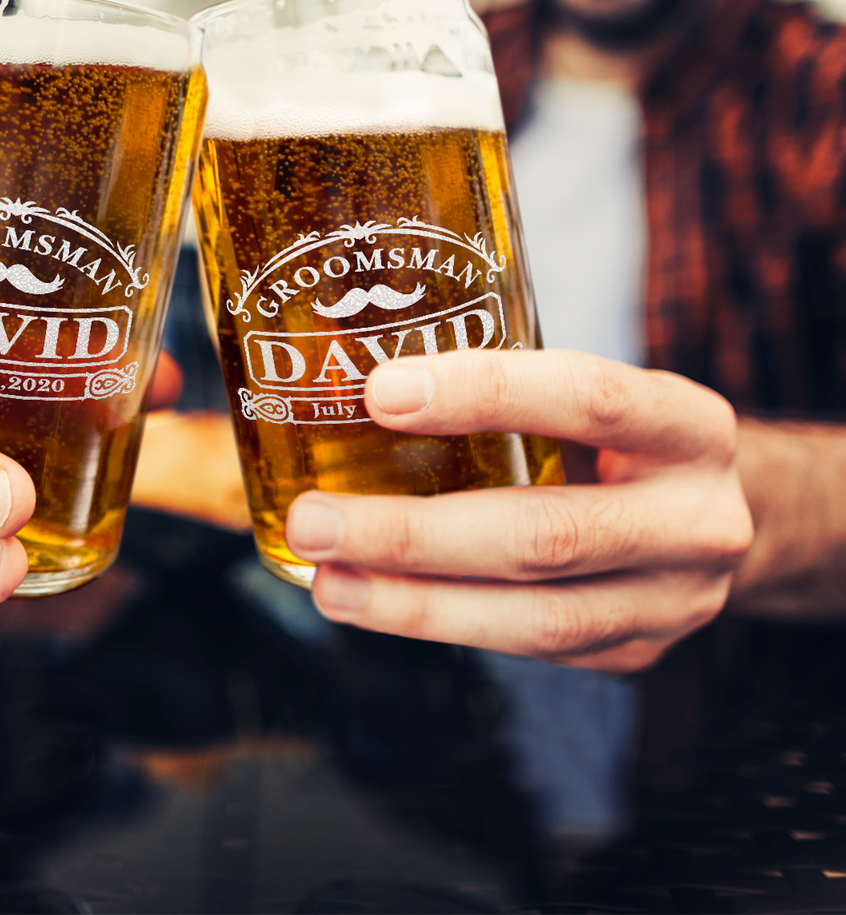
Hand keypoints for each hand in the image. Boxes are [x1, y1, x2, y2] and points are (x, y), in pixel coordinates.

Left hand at [285, 350, 752, 671]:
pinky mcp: (634, 654)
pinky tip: (372, 602)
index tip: (380, 392)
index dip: (483, 393)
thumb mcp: (592, 393)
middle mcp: (695, 520)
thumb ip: (506, 388)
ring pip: (534, 618)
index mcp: (687, 426)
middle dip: (414, 535)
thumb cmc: (618, 438)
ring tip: (326, 582)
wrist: (710, 517)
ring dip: (413, 604)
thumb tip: (349, 371)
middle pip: (546, 535)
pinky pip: (528, 649)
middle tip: (315, 521)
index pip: (587, 398)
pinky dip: (440, 624)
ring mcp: (671, 602)